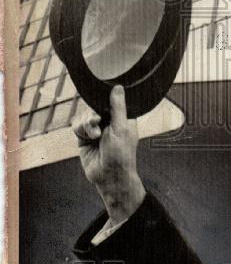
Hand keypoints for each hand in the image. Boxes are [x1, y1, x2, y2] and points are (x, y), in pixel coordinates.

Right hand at [73, 85, 144, 224]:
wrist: (108, 177)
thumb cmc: (120, 154)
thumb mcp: (121, 128)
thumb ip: (117, 107)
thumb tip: (117, 87)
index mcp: (121, 118)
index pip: (109, 101)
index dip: (102, 101)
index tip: (101, 107)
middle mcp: (108, 122)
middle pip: (92, 106)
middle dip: (92, 115)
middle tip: (97, 122)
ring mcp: (96, 130)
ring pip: (83, 116)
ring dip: (86, 124)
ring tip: (94, 136)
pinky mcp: (84, 138)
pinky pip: (76, 126)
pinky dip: (80, 130)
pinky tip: (88, 138)